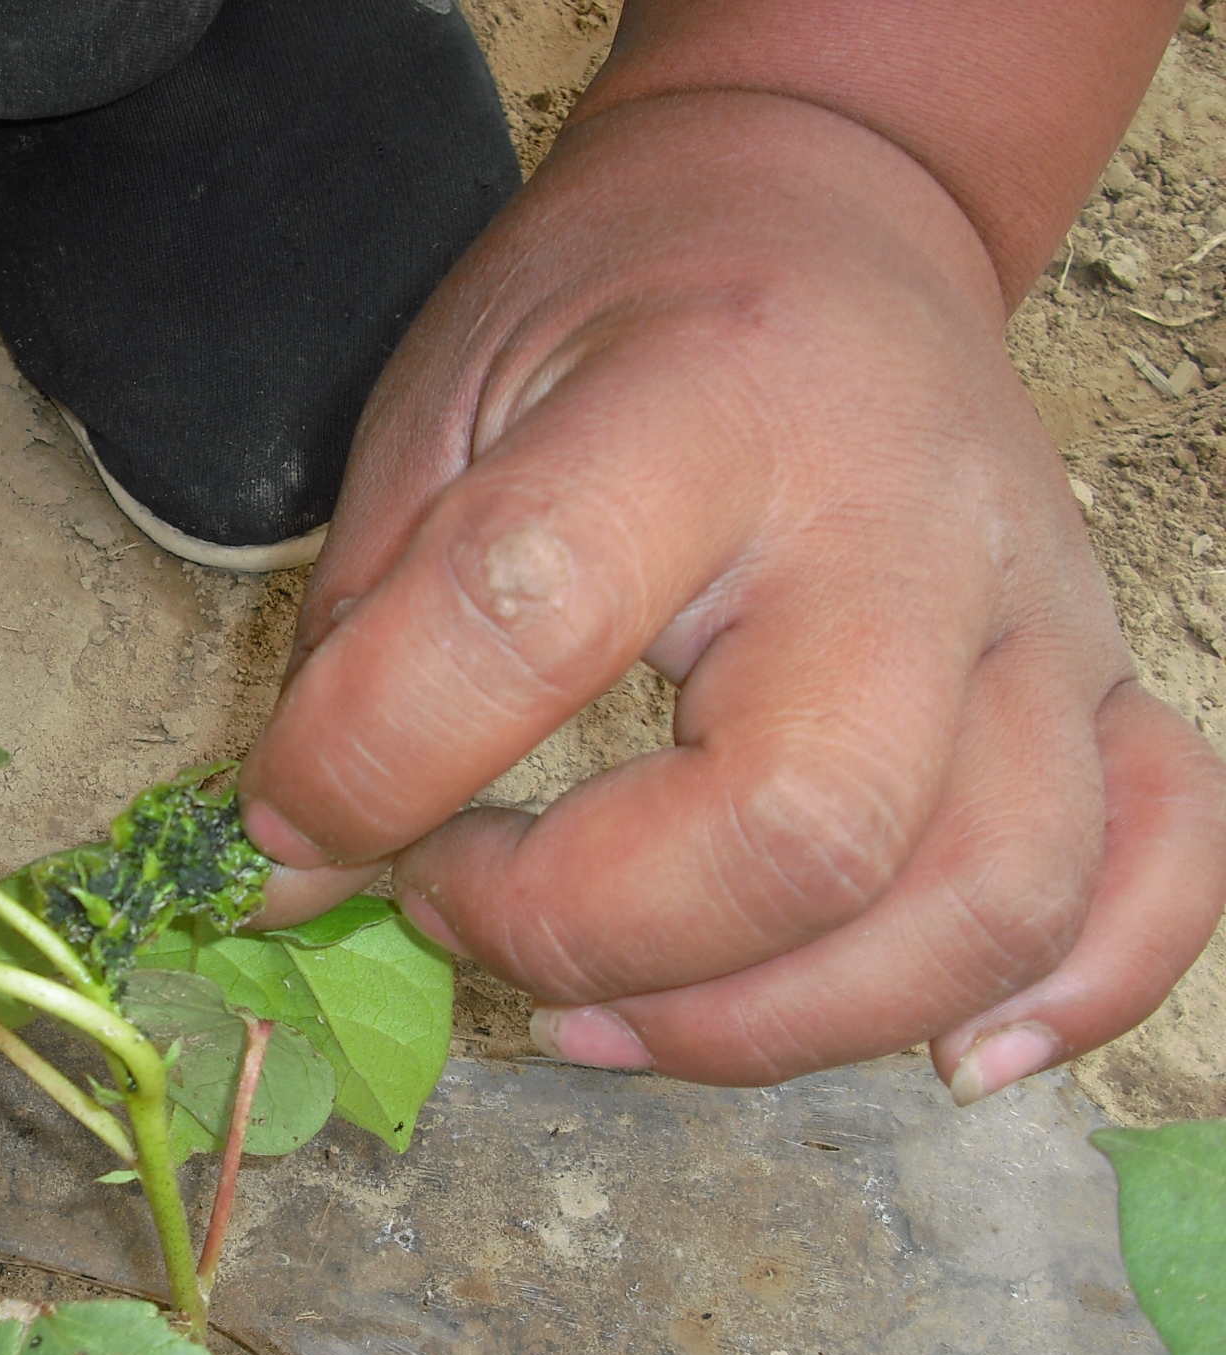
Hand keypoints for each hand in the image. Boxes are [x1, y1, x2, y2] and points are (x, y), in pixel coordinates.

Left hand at [241, 93, 1225, 1098]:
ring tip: (604, 1010)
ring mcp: (1034, 612)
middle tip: (461, 901)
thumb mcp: (441, 416)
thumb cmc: (613, 312)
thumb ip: (368, 648)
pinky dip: (1063, 998)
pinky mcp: (1099, 683)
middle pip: (805, 827)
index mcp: (703, 401)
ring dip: (766, 1022)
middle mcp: (906, 518)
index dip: (373, 763)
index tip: (299, 826)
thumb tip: (300, 882)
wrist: (824, 209)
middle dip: (588, 933)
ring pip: (983, 903)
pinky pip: (1149, 880)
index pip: (531, 615)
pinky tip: (930, 1059)